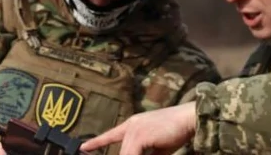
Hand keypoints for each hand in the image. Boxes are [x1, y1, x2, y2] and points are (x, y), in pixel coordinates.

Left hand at [80, 102, 196, 154]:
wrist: (188, 119)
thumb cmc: (176, 131)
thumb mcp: (158, 147)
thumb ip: (146, 153)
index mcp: (133, 125)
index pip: (111, 135)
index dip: (96, 142)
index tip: (82, 147)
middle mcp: (131, 125)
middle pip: (122, 151)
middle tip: (148, 151)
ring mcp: (134, 129)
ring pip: (126, 154)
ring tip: (152, 149)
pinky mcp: (140, 135)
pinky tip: (150, 152)